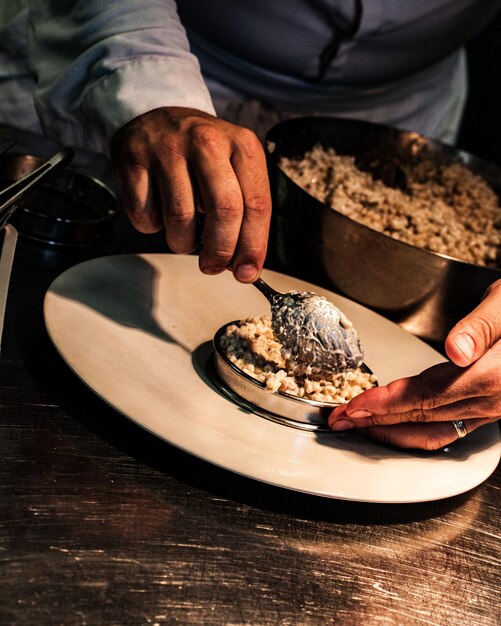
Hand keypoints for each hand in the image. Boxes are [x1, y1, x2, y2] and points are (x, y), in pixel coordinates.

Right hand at [111, 107, 271, 282]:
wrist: (155, 114)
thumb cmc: (201, 154)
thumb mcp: (234, 169)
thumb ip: (243, 213)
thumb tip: (244, 266)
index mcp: (242, 145)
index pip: (257, 204)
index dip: (253, 246)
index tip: (247, 272)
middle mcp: (207, 142)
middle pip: (224, 211)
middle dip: (220, 250)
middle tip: (213, 266)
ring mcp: (168, 148)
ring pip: (181, 217)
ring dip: (183, 242)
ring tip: (185, 237)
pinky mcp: (134, 158)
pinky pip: (145, 213)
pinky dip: (152, 226)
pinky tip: (158, 212)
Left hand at [328, 279, 500, 448]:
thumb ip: (482, 327)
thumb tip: (457, 350)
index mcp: (490, 377)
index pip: (423, 396)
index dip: (383, 405)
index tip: (352, 407)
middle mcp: (489, 401)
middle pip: (421, 417)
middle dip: (374, 421)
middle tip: (339, 421)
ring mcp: (490, 410)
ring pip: (433, 431)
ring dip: (391, 432)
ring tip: (360, 426)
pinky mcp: (489, 409)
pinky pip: (448, 431)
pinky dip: (415, 432)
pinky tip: (399, 427)